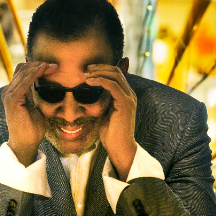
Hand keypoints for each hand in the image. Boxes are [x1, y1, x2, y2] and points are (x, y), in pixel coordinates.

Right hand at [1, 62, 56, 165]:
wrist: (26, 144)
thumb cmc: (31, 129)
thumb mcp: (34, 108)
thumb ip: (33, 96)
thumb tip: (41, 86)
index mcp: (13, 93)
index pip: (22, 72)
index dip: (36, 67)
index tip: (52, 67)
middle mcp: (8, 92)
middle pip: (22, 69)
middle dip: (38, 64)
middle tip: (54, 65)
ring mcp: (9, 95)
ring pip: (23, 72)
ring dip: (39, 67)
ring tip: (53, 66)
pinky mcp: (13, 99)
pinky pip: (25, 80)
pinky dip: (36, 73)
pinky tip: (45, 70)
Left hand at [85, 59, 136, 180]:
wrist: (118, 148)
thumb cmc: (110, 133)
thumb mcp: (103, 112)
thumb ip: (102, 99)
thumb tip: (92, 90)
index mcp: (125, 95)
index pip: (116, 74)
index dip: (102, 68)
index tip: (88, 70)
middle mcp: (130, 94)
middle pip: (116, 71)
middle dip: (100, 67)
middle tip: (86, 69)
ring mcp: (129, 98)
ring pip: (115, 75)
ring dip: (99, 72)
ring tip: (86, 75)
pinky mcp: (125, 103)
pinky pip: (113, 86)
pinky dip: (101, 81)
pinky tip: (90, 82)